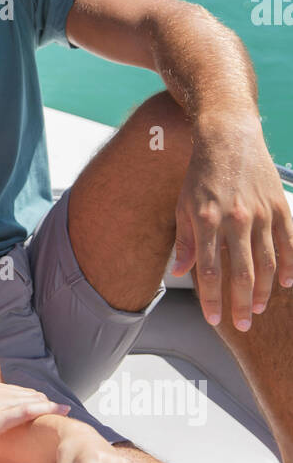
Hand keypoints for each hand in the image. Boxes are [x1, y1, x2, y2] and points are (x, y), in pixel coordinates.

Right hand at [0, 379, 71, 451]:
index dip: (35, 401)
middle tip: (66, 414)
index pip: (17, 393)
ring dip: (51, 406)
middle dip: (47, 404)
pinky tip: (60, 413)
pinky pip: (26, 410)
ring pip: (32, 400)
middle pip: (29, 395)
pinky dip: (46, 410)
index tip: (50, 408)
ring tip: (69, 414)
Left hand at [170, 117, 292, 328]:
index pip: (209, 271)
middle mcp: (235, 219)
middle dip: (241, 304)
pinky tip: (286, 284)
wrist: (229, 136)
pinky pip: (289, 243)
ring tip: (258, 309)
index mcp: (206, 220)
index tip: (214, 319)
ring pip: (267, 263)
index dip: (212, 299)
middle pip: (242, 274)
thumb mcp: (183, 205)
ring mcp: (261, 213)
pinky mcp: (279, 206)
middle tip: (241, 325)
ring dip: (264, 291)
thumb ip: (185, 242)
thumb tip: (180, 274)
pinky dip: (290, 266)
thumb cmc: (201, 173)